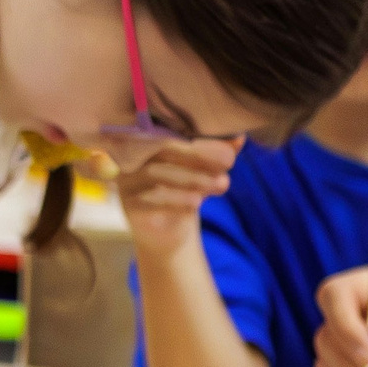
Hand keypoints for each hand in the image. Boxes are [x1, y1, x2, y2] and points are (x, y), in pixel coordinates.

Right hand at [115, 138, 240, 253]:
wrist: (167, 233)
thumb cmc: (184, 192)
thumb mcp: (204, 172)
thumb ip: (217, 154)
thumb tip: (239, 137)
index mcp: (150, 142)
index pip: (173, 133)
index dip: (201, 141)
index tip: (229, 152)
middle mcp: (133, 157)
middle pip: (163, 150)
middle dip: (198, 155)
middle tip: (229, 163)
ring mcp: (128, 181)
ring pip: (158, 175)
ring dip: (193, 179)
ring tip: (222, 184)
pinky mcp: (129, 206)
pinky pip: (151, 200)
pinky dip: (176, 200)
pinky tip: (196, 203)